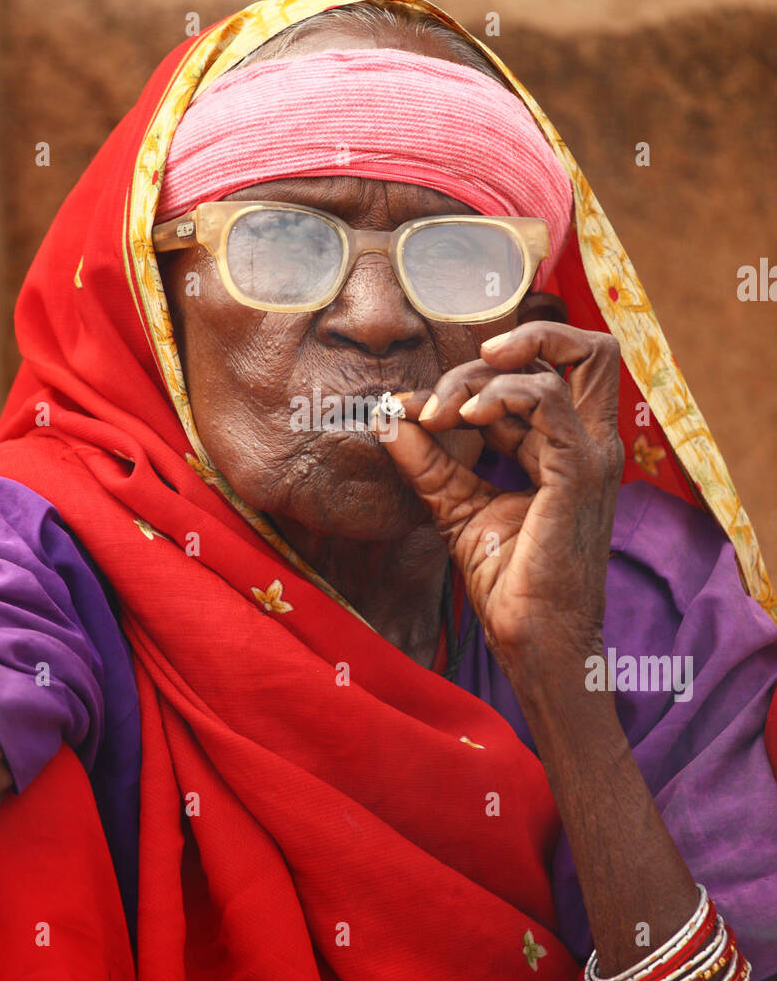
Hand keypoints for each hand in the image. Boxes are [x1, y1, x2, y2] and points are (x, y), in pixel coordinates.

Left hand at [370, 322, 623, 680]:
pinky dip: (501, 395)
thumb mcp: (454, 505)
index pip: (537, 375)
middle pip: (584, 348)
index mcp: (566, 446)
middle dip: (518, 340)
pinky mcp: (580, 472)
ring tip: (442, 414)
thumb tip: (388, 414)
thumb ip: (426, 460)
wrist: (532, 640)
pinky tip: (464, 419)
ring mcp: (592, 455)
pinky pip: (549, 401)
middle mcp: (589, 442)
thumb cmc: (507, 581)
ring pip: (567, 362)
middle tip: (449, 391)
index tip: (418, 412)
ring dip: (488, 376)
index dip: (474, 380)